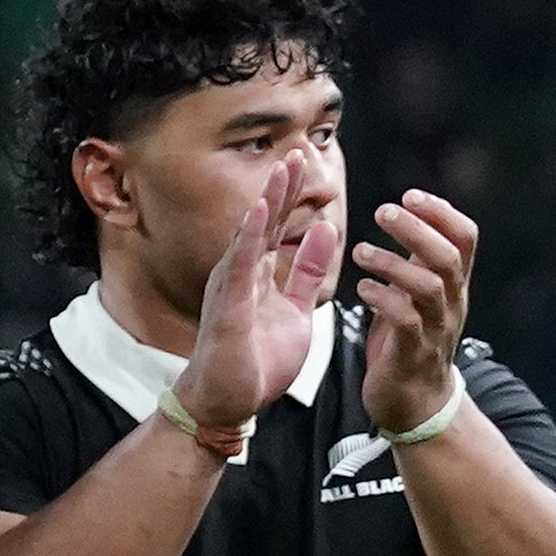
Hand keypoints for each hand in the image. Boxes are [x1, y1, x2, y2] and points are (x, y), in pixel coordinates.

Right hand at [176, 166, 343, 441]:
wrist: (229, 403)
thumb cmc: (255, 362)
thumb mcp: (296, 310)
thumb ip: (306, 272)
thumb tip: (325, 232)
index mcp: (257, 274)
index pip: (278, 225)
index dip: (292, 194)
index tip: (308, 163)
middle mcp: (241, 273)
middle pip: (264, 221)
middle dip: (282, 186)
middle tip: (300, 152)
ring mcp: (233, 287)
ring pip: (251, 234)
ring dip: (268, 200)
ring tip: (283, 168)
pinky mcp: (229, 305)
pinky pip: (241, 264)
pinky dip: (251, 235)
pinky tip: (261, 209)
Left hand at [353, 189, 478, 429]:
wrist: (415, 404)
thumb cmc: (409, 342)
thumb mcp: (418, 295)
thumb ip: (418, 260)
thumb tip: (409, 216)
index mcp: (454, 285)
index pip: (465, 238)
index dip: (442, 212)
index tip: (410, 195)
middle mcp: (452, 303)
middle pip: (447, 257)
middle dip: (417, 229)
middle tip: (383, 211)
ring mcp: (436, 329)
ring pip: (428, 287)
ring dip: (392, 263)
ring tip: (360, 251)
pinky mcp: (413, 353)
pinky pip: (405, 319)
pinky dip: (382, 299)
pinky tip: (361, 290)